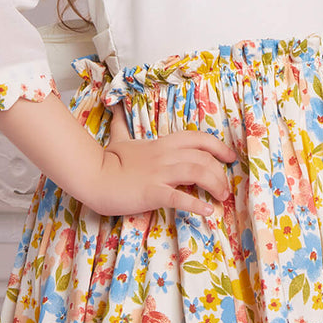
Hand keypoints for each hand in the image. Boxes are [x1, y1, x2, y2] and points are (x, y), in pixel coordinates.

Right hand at [89, 101, 238, 218]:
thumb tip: (114, 109)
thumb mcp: (119, 139)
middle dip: (220, 173)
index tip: (230, 157)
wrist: (92, 177)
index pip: (198, 139)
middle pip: (203, 158)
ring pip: (197, 173)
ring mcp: (159, 173)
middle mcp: (165, 156)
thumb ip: (122, 126)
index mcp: (162, 143)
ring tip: (221, 199)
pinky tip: (208, 212)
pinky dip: (197, 205)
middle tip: (225, 189)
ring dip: (215, 186)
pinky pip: (179, 197)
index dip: (218, 147)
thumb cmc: (108, 160)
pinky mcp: (152, 192)